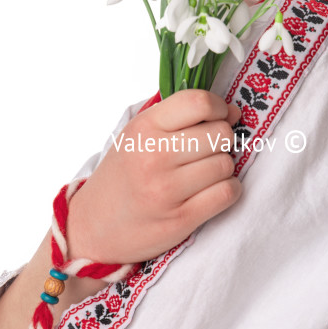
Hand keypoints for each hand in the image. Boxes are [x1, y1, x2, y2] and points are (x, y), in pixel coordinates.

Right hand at [67, 90, 241, 265]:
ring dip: (224, 168)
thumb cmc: (124, 175)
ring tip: (205, 173)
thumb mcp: (136, 136)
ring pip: (226, 165)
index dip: (219, 107)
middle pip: (220, 135)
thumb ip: (176, 117)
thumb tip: (232, 112)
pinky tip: (213, 190)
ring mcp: (166, 190)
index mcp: (144, 129)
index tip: (219, 117)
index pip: (199, 102)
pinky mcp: (180, 219)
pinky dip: (228, 190)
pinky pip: (227, 193)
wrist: (95, 226)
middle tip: (208, 150)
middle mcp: (154, 157)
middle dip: (223, 141)